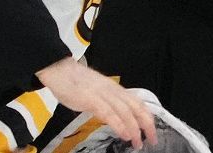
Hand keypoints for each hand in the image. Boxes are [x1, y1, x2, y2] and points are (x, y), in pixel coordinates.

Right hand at [37, 57, 158, 149]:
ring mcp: (102, 94)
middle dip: (146, 125)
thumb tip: (117, 116)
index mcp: (115, 89)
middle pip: (136, 108)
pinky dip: (119, 124)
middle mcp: (113, 91)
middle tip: (152, 140)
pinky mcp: (91, 99)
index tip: (152, 131)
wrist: (59, 70)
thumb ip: (108, 101)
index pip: (138, 103)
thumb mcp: (98, 91)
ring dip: (134, 129)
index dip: (147, 117)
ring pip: (125, 112)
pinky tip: (124, 134)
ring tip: (138, 142)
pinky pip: (109, 113)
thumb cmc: (76, 82)